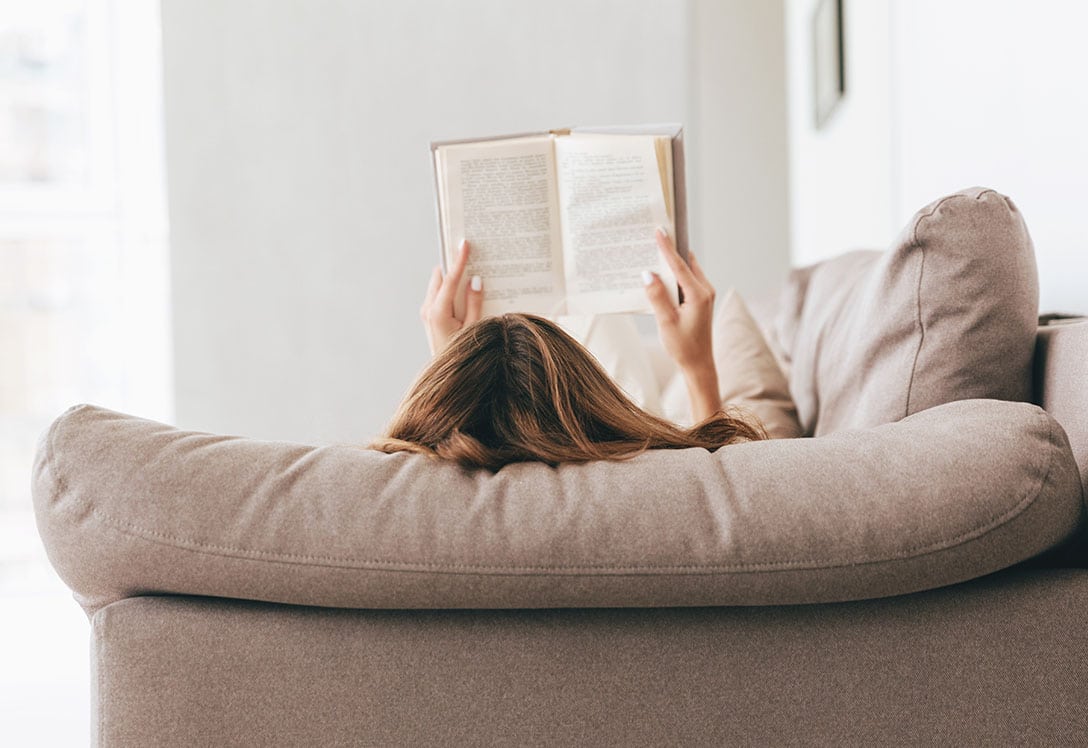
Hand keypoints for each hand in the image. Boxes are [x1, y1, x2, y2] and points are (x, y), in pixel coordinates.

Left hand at [420, 239, 482, 354]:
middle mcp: (428, 309)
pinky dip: (449, 290)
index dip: (459, 260)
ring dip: (452, 279)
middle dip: (454, 267)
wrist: (448, 376)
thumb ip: (474, 302)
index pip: (450, 279)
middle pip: (440, 277)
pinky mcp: (428, 316)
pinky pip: (438, 295)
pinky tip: (464, 293)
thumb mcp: (474, 327)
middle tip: (470, 257)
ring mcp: (426, 312)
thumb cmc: (463, 353)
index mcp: (439, 311)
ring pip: (438, 285)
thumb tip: (475, 280)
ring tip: (470, 275)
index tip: (464, 244)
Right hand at [643, 227, 720, 420]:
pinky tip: (661, 276)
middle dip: (670, 250)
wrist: (699, 364)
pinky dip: (674, 275)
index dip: (667, 247)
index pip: (680, 265)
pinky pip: (686, 281)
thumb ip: (657, 296)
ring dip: (672, 263)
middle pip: (686, 263)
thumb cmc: (683, 346)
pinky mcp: (700, 301)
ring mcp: (704, 295)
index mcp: (698, 294)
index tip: (659, 230)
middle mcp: (705, 291)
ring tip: (654, 253)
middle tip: (655, 236)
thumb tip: (648, 274)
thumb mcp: (666, 322)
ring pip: (687, 271)